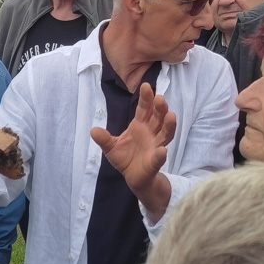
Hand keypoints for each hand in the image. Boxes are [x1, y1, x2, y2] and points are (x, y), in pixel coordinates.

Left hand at [90, 83, 174, 218]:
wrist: (133, 177)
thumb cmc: (125, 157)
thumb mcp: (110, 147)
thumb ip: (104, 139)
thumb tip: (93, 130)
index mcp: (140, 125)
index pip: (144, 109)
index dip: (146, 98)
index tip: (146, 86)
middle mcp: (151, 133)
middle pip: (157, 117)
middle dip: (159, 108)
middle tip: (160, 98)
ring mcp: (155, 146)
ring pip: (165, 133)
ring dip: (168, 125)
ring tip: (171, 116)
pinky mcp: (155, 162)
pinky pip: (158, 157)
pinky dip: (160, 154)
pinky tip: (162, 151)